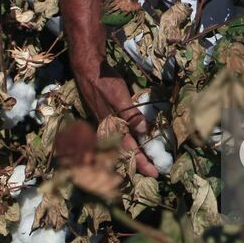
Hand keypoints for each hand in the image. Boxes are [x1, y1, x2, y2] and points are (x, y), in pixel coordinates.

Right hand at [72, 59, 158, 177]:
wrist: (87, 69)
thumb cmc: (104, 83)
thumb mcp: (119, 97)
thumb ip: (131, 115)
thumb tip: (145, 131)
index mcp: (112, 128)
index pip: (130, 151)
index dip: (143, 163)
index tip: (156, 173)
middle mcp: (109, 130)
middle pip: (126, 153)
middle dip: (140, 163)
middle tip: (155, 171)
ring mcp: (107, 125)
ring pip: (122, 146)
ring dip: (135, 154)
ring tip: (147, 161)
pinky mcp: (107, 118)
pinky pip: (119, 137)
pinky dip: (129, 143)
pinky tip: (135, 142)